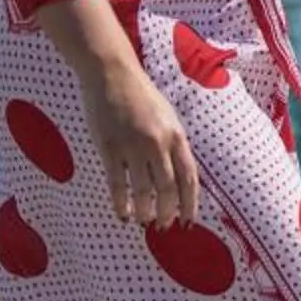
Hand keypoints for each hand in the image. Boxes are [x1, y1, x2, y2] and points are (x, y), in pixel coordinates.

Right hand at [78, 59, 200, 227]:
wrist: (111, 74)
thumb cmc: (141, 96)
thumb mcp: (167, 118)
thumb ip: (174, 145)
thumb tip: (180, 179)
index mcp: (177, 136)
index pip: (190, 179)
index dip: (190, 204)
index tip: (188, 222)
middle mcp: (158, 143)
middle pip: (169, 189)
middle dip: (168, 213)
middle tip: (163, 227)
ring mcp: (133, 145)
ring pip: (144, 191)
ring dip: (145, 212)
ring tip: (143, 222)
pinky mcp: (110, 147)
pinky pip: (118, 183)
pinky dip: (121, 203)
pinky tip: (122, 214)